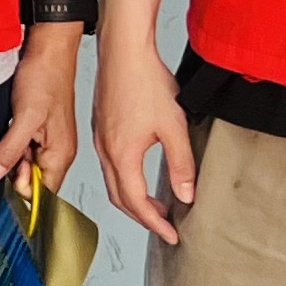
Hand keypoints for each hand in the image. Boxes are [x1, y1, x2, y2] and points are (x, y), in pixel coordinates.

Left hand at [0, 22, 81, 185]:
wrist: (48, 48)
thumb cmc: (45, 76)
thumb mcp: (25, 116)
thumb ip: (10, 149)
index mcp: (61, 154)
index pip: (42, 192)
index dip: (21, 186)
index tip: (6, 168)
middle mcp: (58, 150)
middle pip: (31, 178)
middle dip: (13, 167)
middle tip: (8, 141)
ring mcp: (49, 139)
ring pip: (24, 161)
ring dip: (11, 151)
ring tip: (11, 127)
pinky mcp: (39, 127)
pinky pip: (22, 145)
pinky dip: (12, 138)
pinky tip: (10, 122)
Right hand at [91, 35, 195, 244]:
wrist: (123, 51)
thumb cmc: (145, 81)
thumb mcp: (173, 126)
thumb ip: (181, 164)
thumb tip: (186, 194)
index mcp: (122, 155)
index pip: (136, 203)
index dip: (155, 223)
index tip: (171, 235)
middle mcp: (105, 151)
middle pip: (120, 198)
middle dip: (142, 216)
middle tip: (164, 225)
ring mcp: (100, 140)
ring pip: (112, 182)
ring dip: (133, 199)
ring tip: (156, 205)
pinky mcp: (101, 128)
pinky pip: (109, 165)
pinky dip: (125, 180)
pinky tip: (139, 173)